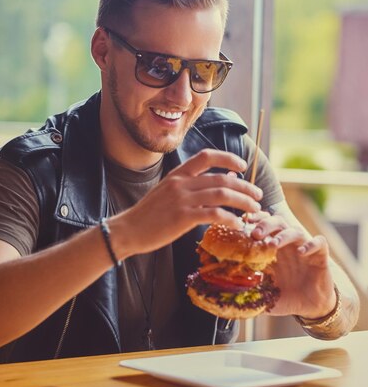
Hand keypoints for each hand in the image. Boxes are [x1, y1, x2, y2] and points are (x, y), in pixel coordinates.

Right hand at [112, 149, 262, 256]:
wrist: (128, 230)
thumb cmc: (149, 214)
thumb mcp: (167, 192)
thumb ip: (190, 185)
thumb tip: (219, 180)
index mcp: (178, 174)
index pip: (207, 156)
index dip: (228, 158)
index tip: (242, 166)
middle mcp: (181, 183)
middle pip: (221, 178)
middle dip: (244, 186)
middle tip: (257, 195)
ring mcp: (182, 200)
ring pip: (222, 194)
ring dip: (243, 201)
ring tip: (254, 209)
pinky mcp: (182, 218)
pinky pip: (213, 214)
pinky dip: (230, 218)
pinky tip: (237, 223)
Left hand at [247, 212, 336, 318]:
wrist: (310, 307)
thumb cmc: (285, 297)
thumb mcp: (263, 294)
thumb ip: (247, 292)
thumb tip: (226, 296)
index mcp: (272, 249)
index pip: (263, 226)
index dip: (254, 221)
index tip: (242, 224)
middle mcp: (288, 245)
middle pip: (277, 222)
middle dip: (265, 225)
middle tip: (255, 234)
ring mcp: (304, 248)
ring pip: (295, 230)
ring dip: (283, 235)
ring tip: (273, 244)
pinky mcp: (320, 256)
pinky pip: (319, 243)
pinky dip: (311, 244)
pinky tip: (302, 252)